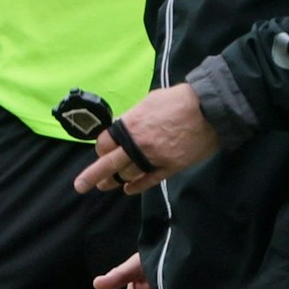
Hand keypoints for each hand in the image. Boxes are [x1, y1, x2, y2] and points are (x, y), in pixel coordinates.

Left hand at [73, 84, 218, 195]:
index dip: (102, 148)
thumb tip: (126, 126)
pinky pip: (148, 181)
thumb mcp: (148, 101)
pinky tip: (127, 189)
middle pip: (108, 164)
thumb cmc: (178, 100)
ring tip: (105, 185)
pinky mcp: (170, 167)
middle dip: (92, 176)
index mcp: (131, 125)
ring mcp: (153, 158)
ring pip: (127, 174)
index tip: (103, 150)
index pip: (104, 143)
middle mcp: (138, 144)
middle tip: (80, 186)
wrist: (208, 110)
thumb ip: (134, 117)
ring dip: (115, 180)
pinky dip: (136, 186)